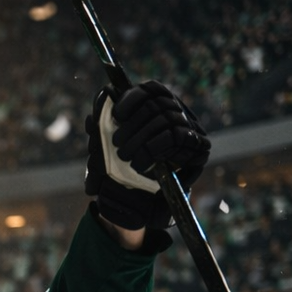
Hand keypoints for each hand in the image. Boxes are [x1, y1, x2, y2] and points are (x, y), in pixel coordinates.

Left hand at [85, 80, 209, 229]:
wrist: (141, 202)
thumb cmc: (122, 170)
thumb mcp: (105, 151)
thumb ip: (99, 133)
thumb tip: (91, 118)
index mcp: (158, 106)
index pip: (151, 89)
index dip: (133, 98)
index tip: (116, 115)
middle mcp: (178, 112)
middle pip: (156, 106)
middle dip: (132, 126)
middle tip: (117, 146)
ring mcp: (192, 127)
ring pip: (166, 121)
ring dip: (141, 141)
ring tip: (126, 158)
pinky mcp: (200, 145)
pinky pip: (178, 137)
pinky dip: (155, 149)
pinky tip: (142, 165)